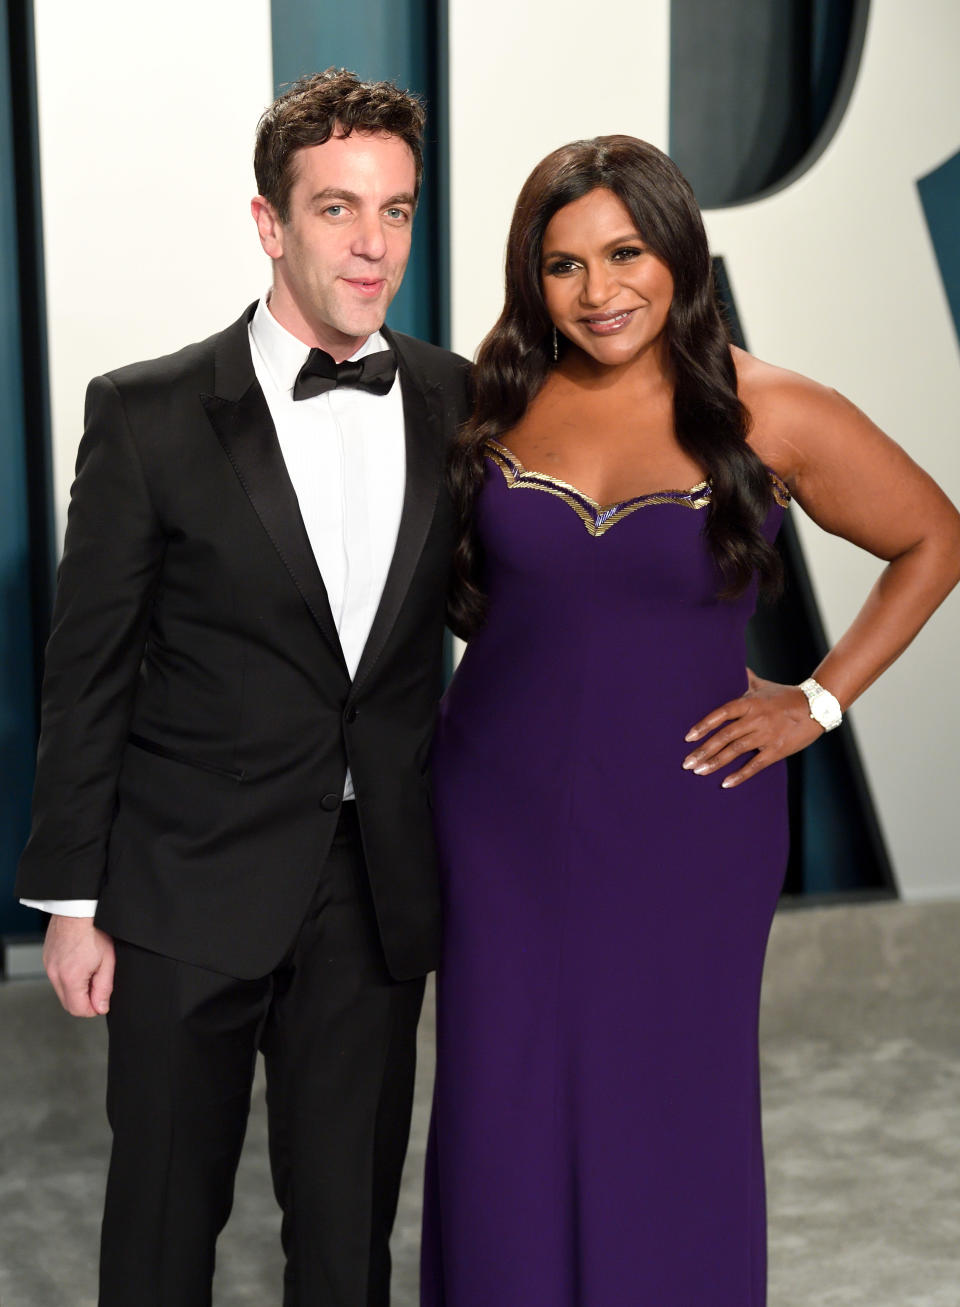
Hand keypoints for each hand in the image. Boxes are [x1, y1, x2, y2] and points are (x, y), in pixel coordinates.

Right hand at [43, 915, 115, 1016]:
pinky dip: (68, 977)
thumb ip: (104, 987)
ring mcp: (48, 966)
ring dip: (76, 988)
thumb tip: (101, 1007)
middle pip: (68, 1003)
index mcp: (71, 977)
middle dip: (84, 1000)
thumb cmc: (94, 930)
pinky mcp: (47, 958)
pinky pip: (56, 977)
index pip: (78, 1010)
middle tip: (98, 984)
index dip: (93, 1009)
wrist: (77, 909)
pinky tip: (80, 962)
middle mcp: (55, 974)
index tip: (102, 1001)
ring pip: (62, 990)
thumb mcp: (107, 961)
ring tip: (90, 969)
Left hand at [682, 668, 823, 788]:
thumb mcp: (763, 685)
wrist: (817, 706)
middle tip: (686, 763)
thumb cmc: (786, 695)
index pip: (721, 713)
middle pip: (725, 736)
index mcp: (750, 703)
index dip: (704, 725)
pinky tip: (725, 783)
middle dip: (703, 750)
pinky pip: (755, 765)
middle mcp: (755, 719)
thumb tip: (732, 664)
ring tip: (699, 772)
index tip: (688, 737)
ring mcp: (766, 735)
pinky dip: (740, 775)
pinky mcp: (777, 750)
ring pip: (736, 751)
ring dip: (716, 762)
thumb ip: (745, 679)